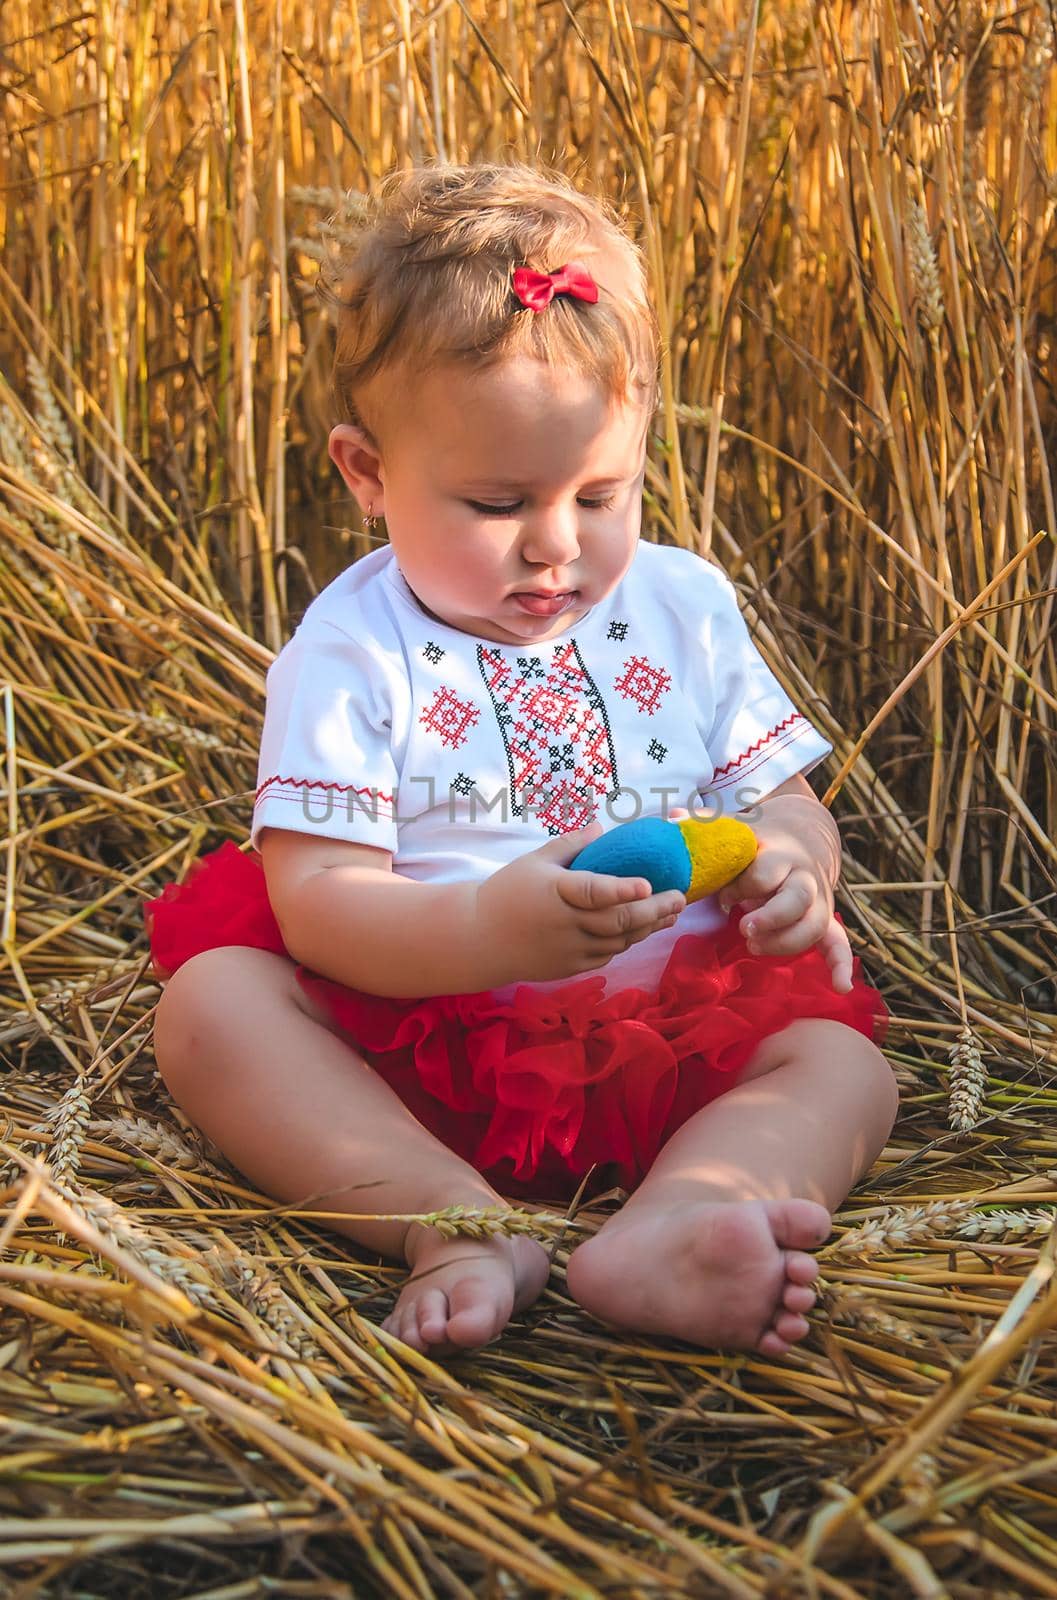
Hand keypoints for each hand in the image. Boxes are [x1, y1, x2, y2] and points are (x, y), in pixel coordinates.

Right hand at [475, 820, 685, 984]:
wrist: (479, 939)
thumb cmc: (507, 893)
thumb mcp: (534, 862)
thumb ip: (570, 845)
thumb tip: (602, 828)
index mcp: (555, 892)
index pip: (593, 892)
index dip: (622, 889)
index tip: (647, 883)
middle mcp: (565, 924)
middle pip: (618, 921)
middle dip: (654, 910)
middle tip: (680, 898)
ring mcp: (569, 950)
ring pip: (619, 941)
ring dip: (648, 928)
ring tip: (672, 913)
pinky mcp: (570, 967)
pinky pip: (607, 954)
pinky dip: (627, 941)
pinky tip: (642, 929)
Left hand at [716, 794, 852, 993]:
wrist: (803, 837)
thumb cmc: (757, 843)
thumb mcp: (736, 830)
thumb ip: (706, 827)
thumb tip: (672, 818)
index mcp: (780, 854)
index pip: (765, 872)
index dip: (741, 887)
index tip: (722, 898)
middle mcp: (804, 877)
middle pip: (798, 898)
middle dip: (772, 916)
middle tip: (744, 929)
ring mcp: (818, 901)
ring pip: (814, 924)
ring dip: (786, 942)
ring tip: (753, 946)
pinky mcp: (824, 920)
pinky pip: (839, 944)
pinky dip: (841, 965)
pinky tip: (840, 987)